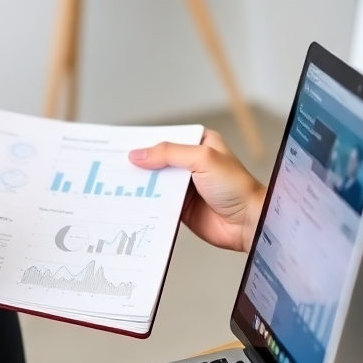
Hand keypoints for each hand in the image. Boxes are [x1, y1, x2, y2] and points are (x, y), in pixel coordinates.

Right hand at [128, 130, 265, 252]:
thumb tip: (137, 154)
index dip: (145, 141)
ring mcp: (185, 185)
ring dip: (140, 183)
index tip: (122, 144)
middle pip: (157, 160)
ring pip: (155, 181)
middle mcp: (191, 163)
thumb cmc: (236, 187)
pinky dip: (146, 200)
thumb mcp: (203, 158)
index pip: (165, 138)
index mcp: (199, 144)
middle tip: (113, 163)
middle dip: (138, 163)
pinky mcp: (180, 206)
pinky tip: (130, 199)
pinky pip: (158, 201)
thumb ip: (169, 153)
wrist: (249, 223)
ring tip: (116, 181)